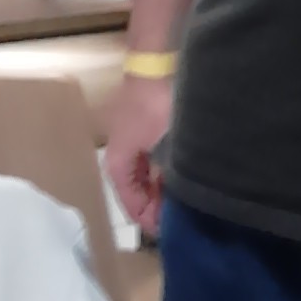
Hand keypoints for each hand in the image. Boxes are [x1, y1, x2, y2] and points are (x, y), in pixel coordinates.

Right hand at [102, 74, 172, 239]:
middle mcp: (118, 157)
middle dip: (157, 207)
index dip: (151, 221)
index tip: (172, 232)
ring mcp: (128, 143)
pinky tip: (180, 176)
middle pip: (137, 192)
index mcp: (117, 165)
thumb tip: (175, 205)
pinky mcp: (140, 131)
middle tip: (182, 219)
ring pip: (143, 177)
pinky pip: (149, 162)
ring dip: (160, 190)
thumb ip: (167, 178)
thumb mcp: (165, 148)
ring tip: (183, 201)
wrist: (154, 67)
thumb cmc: (157, 109)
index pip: (132, 206)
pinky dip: (161, 173)